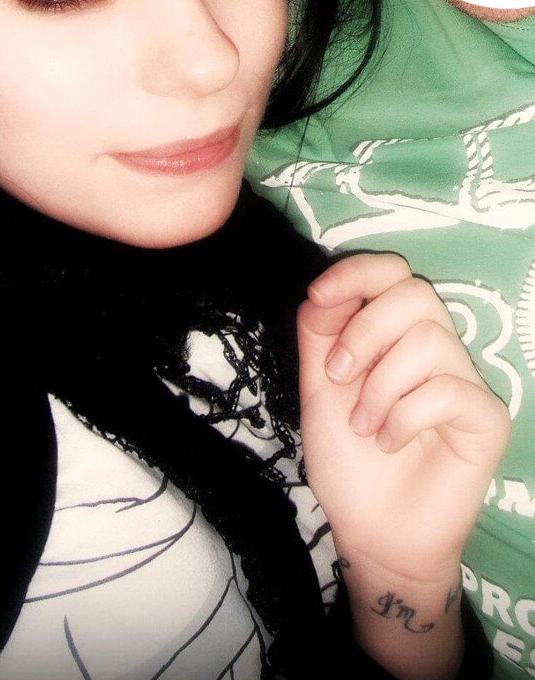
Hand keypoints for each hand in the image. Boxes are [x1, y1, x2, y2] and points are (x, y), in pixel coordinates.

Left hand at [297, 253, 509, 583]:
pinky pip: (448, 390)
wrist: (369, 532)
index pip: (393, 272)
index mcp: (395, 333)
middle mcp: (435, 348)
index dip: (356, 272)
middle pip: (415, 293)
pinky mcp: (486, 419)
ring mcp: (464, 381)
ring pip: (429, 340)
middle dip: (365, 331)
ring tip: (364, 426)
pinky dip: (406, 416)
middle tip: (339, 377)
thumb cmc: (348, 458)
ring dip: (381, 386)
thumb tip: (324, 288)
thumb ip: (320, 332)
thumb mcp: (318, 386)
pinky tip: (391, 443)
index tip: (318, 296)